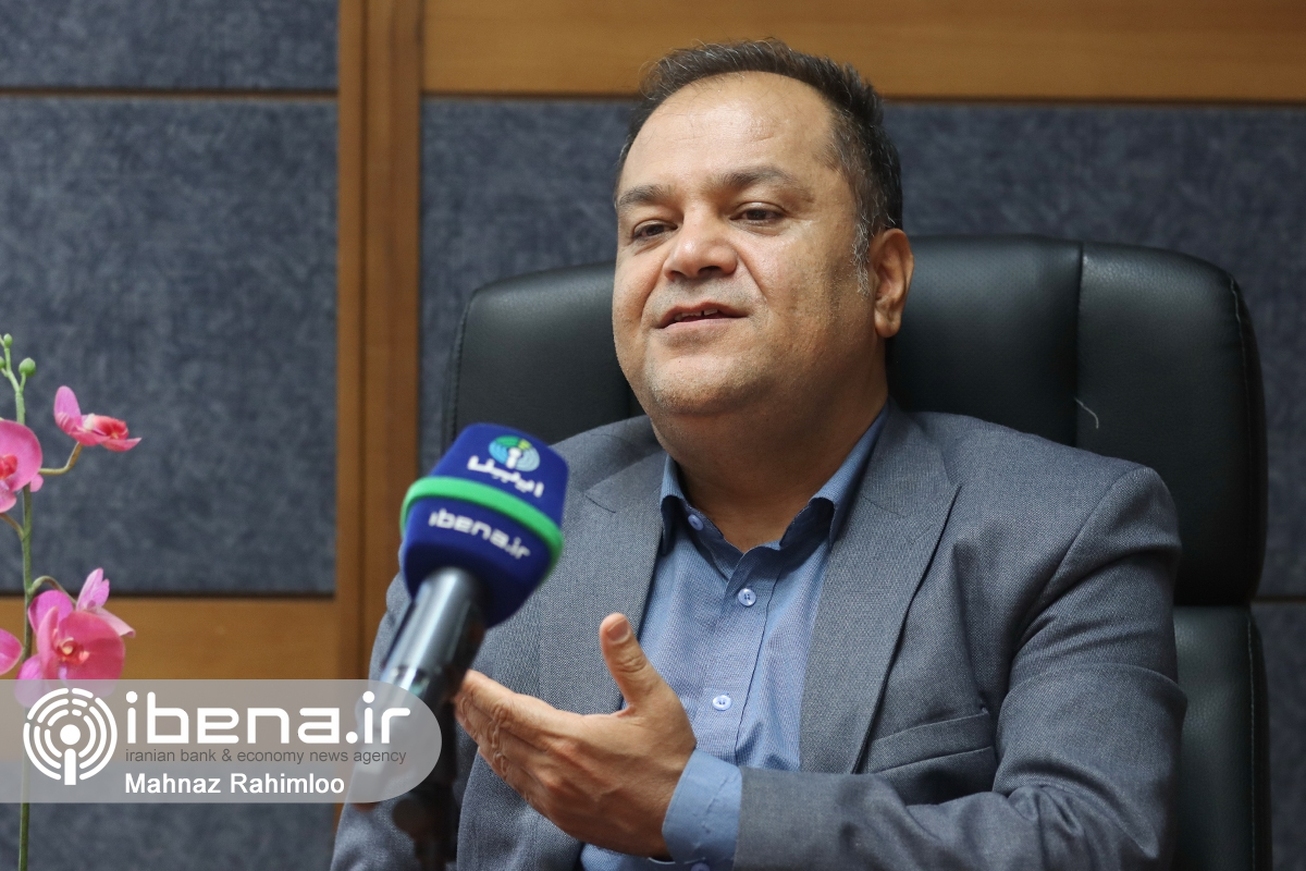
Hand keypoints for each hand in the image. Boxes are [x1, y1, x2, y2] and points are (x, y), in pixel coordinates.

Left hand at [454, 612, 695, 856]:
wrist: (684, 818)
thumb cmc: (670, 763)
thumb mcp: (656, 702)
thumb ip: (628, 660)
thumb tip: (612, 623)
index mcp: (570, 740)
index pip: (507, 710)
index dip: (478, 692)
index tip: (462, 677)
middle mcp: (553, 771)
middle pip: (496, 735)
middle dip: (471, 709)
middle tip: (454, 690)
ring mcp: (552, 797)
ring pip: (501, 762)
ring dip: (481, 736)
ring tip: (466, 715)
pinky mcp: (558, 815)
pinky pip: (516, 785)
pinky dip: (500, 763)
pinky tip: (497, 753)